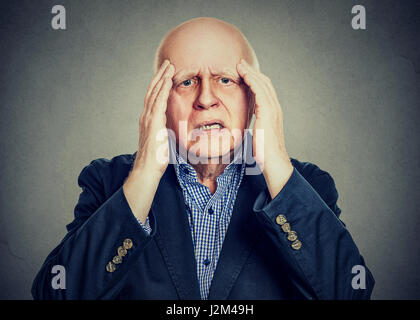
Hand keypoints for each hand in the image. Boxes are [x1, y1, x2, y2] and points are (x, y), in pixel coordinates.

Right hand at [133, 59, 174, 174]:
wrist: (147, 169)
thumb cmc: (155, 159)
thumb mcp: (162, 141)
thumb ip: (165, 131)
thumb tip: (170, 129)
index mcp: (148, 120)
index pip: (154, 98)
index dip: (159, 85)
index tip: (166, 74)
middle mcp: (146, 116)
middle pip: (152, 91)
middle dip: (160, 76)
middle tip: (168, 64)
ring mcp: (148, 118)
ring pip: (155, 92)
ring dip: (162, 78)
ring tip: (169, 66)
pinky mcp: (153, 122)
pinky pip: (158, 101)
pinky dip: (162, 89)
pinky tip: (167, 80)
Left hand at [237, 59, 292, 197]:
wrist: (273, 162)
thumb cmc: (264, 153)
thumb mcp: (258, 135)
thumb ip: (254, 127)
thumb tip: (245, 128)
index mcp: (272, 113)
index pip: (264, 90)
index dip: (254, 79)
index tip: (243, 72)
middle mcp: (275, 108)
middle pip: (265, 83)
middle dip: (252, 72)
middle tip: (240, 63)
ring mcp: (273, 110)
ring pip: (263, 84)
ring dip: (250, 73)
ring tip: (239, 65)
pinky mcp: (268, 113)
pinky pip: (260, 92)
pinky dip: (252, 81)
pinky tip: (244, 75)